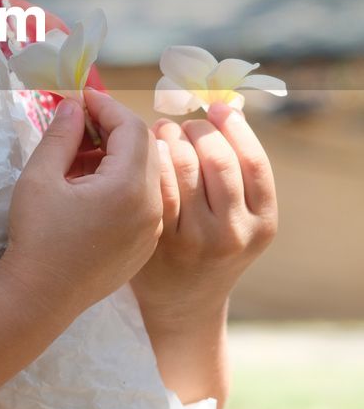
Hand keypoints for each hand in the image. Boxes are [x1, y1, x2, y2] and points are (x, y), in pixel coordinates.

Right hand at [0, 86, 163, 321]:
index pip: (131, 127)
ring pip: (145, 174)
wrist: (40, 298)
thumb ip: (60, 134)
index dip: (106, 106)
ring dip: (117, 156)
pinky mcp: (144, 246)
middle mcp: (150, 206)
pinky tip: (88, 188)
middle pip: (144, 148)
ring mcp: (151, 229)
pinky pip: (143, 200)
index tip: (80, 97)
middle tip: (78, 124)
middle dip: (113, 129)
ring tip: (77, 157)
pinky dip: (121, 183)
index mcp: (128, 186)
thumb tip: (73, 105)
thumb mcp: (40, 177)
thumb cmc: (36, 236)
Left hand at [130, 101, 277, 321]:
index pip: (252, 160)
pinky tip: (146, 154)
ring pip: (183, 166)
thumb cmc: (211, 243)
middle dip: (197, 130)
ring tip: (164, 134)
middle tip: (184, 126)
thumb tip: (228, 107)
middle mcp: (233, 233)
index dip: (233, 126)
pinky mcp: (159, 239)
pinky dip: (150, 159)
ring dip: (170, 138)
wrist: (183, 301)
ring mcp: (194, 239)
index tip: (216, 109)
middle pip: (218, 159)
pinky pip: (155, 183)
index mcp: (262, 222)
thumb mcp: (240, 215)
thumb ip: (237, 170)